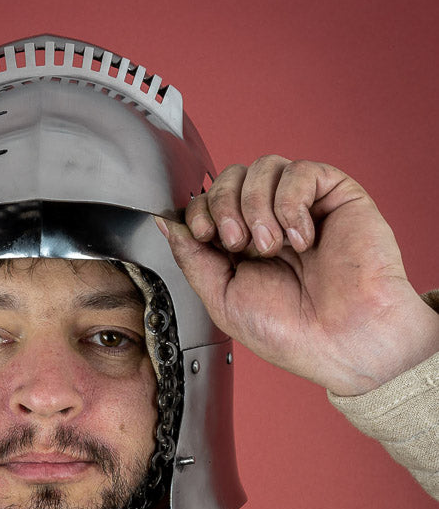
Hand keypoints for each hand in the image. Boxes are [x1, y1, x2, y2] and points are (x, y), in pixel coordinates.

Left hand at [158, 156, 438, 394]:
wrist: (343, 342)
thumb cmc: (290, 331)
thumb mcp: (222, 299)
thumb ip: (192, 258)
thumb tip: (165, 223)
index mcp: (242, 245)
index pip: (209, 199)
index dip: (200, 209)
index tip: (203, 235)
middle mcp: (271, 221)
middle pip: (232, 176)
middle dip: (224, 205)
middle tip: (236, 243)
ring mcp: (304, 207)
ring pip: (264, 166)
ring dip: (257, 206)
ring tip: (272, 246)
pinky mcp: (336, 197)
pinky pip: (301, 171)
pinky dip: (291, 203)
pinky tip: (301, 239)